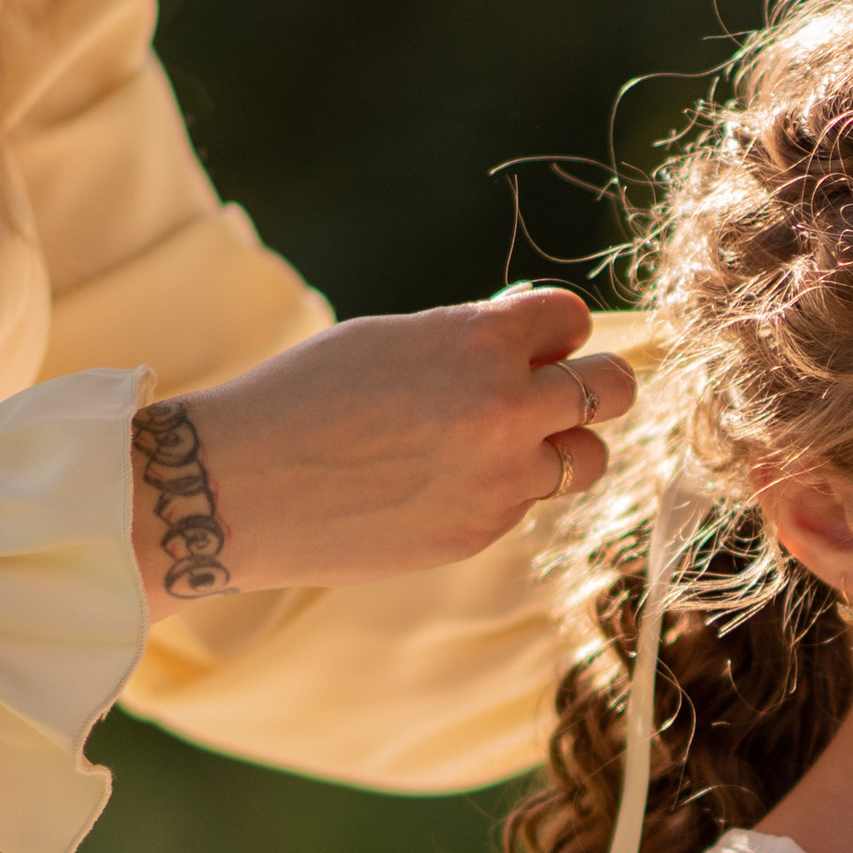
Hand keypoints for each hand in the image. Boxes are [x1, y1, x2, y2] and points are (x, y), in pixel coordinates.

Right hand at [130, 289, 634, 607]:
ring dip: (559, 446)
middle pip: (612, 390)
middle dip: (593, 384)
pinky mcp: (480, 532)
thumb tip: (535, 344)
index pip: (573, 319)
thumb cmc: (305, 395)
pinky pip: (524, 503)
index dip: (554, 330)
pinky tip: (437, 483)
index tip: (530, 342)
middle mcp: (506, 409)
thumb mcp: (393, 340)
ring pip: (584, 460)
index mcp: (481, 341)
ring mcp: (500, 480)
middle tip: (563, 390)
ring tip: (504, 443)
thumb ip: (471, 341)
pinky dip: (499, 490)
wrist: (240, 485)